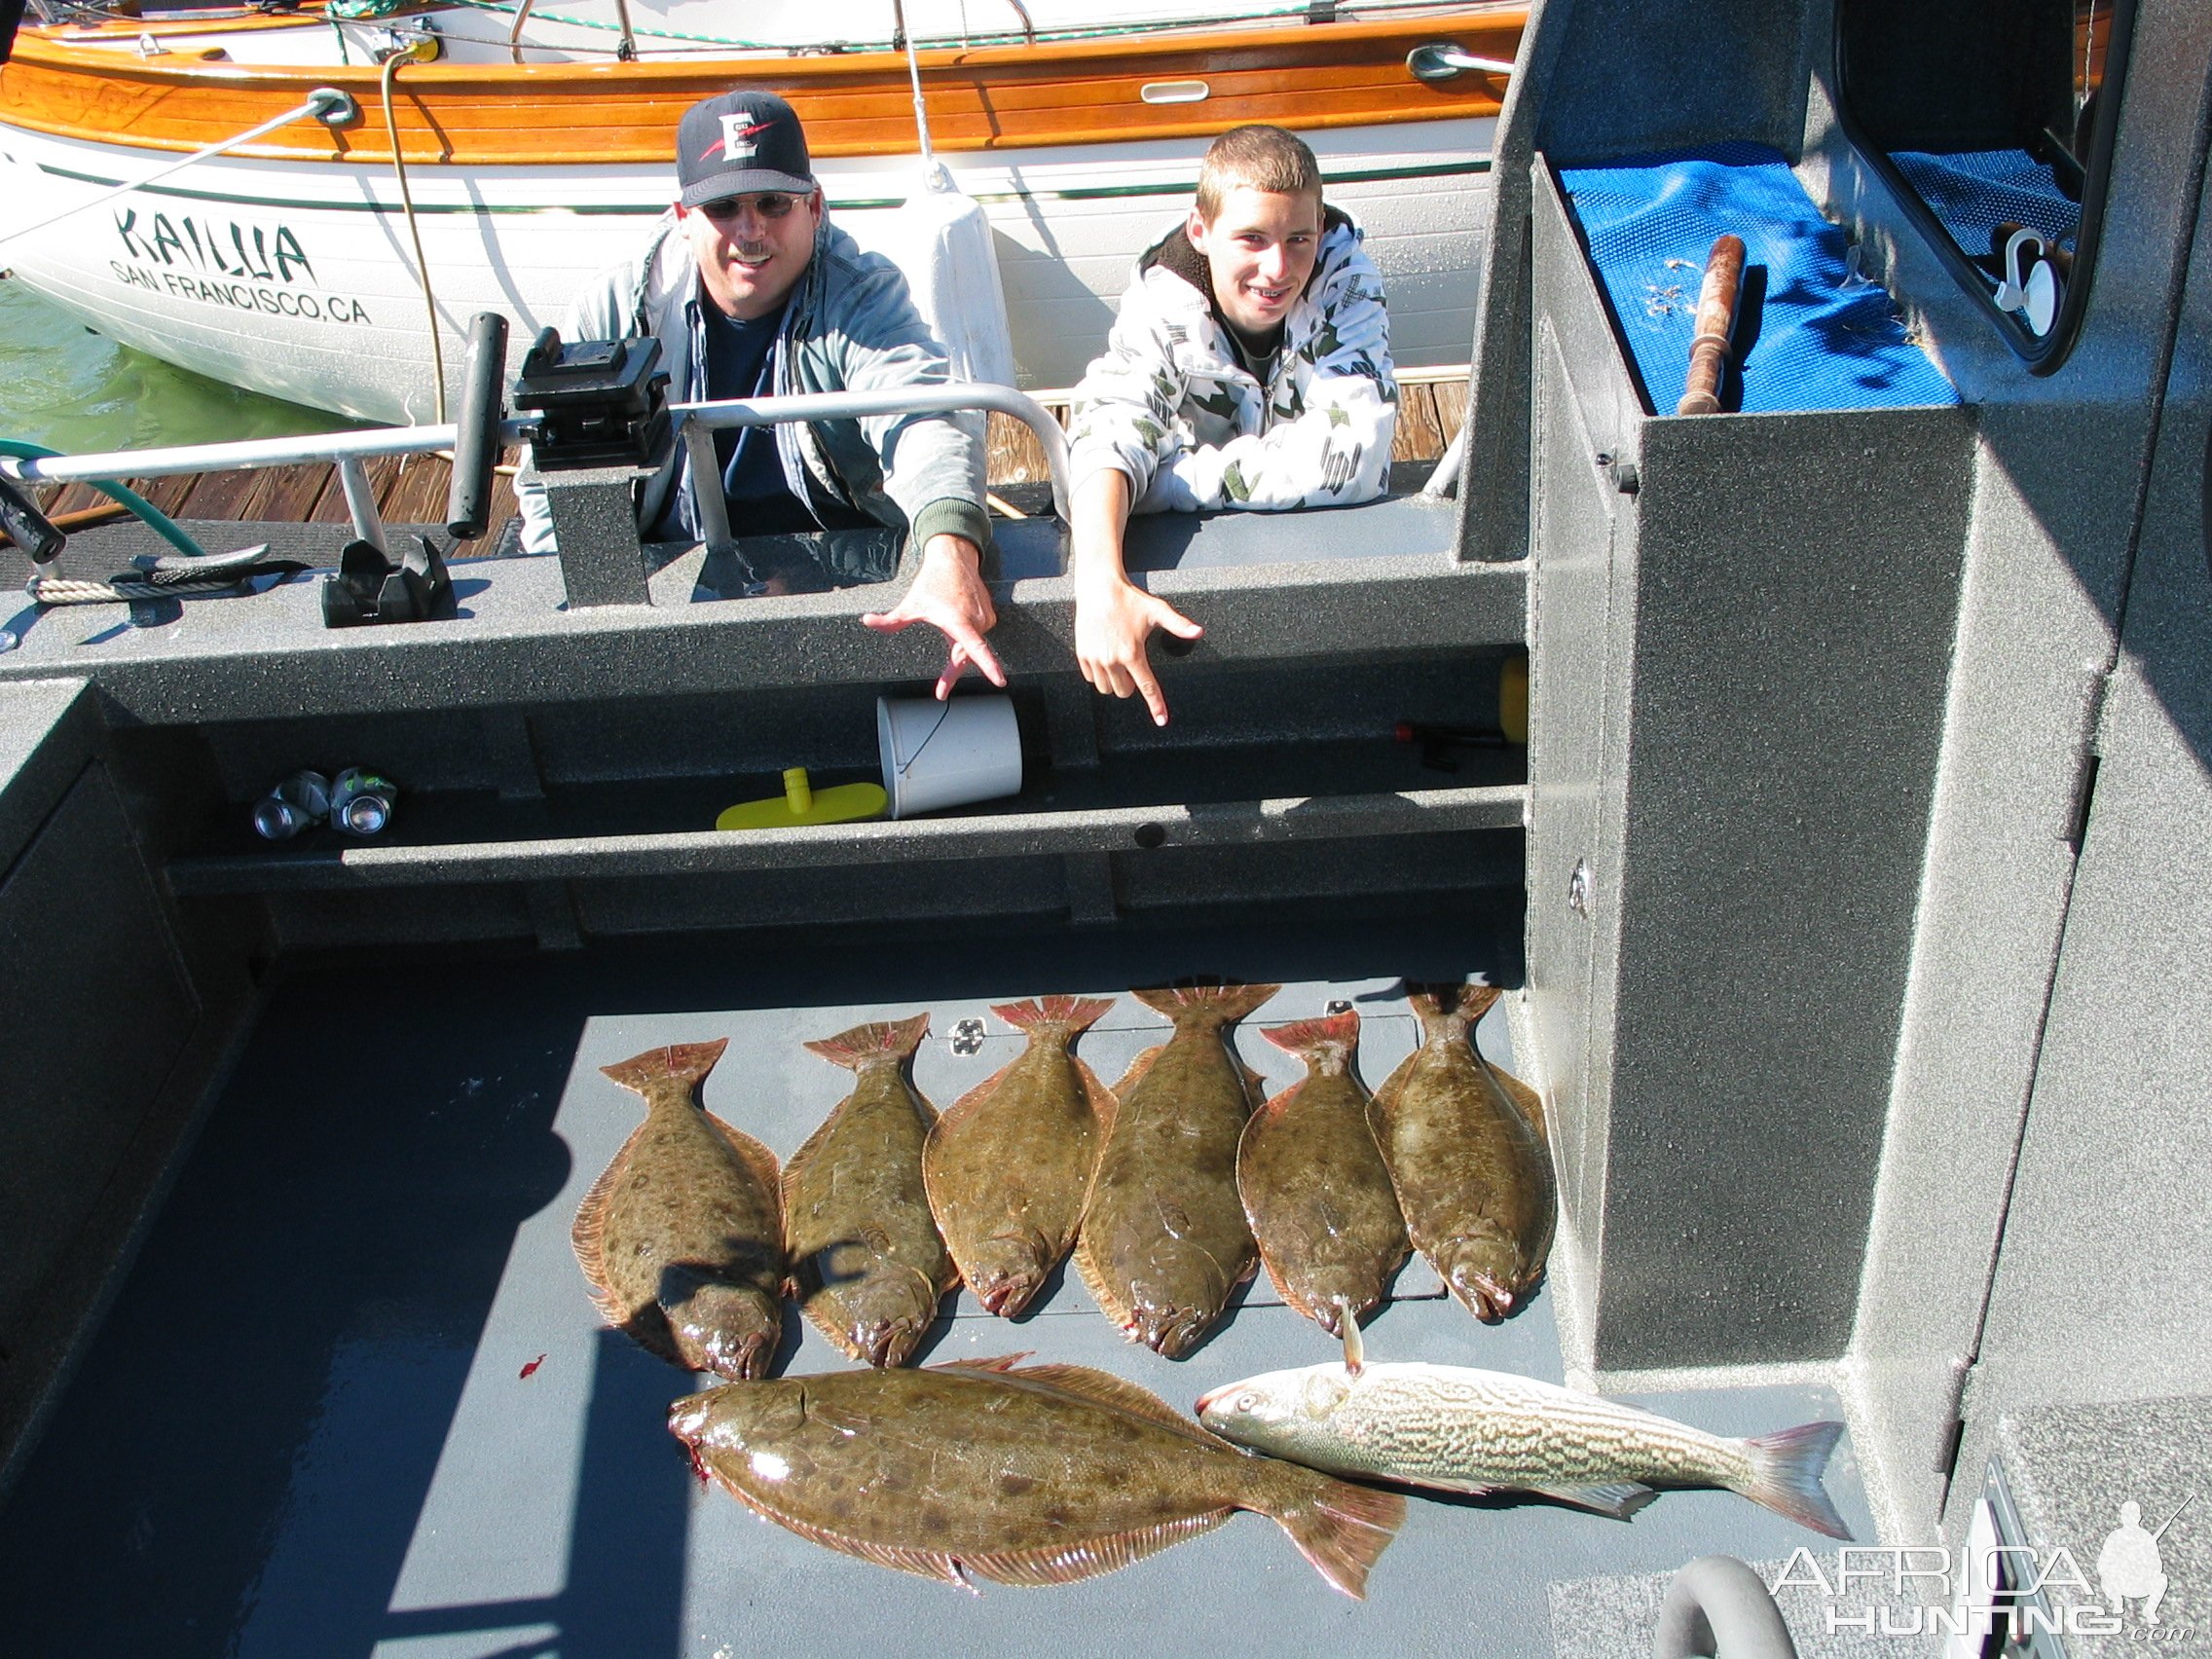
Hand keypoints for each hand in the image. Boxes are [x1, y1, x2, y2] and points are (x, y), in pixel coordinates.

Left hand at [861, 533, 1004, 698]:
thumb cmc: (934, 581)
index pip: (975, 648)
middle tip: (941, 689)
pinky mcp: (989, 616)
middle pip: (966, 656)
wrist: (954, 559)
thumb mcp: (911, 604)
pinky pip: (977, 635)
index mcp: (958, 620)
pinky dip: (967, 637)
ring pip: (972, 646)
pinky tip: (957, 621)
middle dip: (952, 672)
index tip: (998, 680)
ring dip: (959, 648)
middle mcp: (976, 620)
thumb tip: (868, 621)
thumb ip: (891, 620)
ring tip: (946, 623)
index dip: (988, 665)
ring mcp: (985, 618)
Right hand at [1074, 570, 1202, 726]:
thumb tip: (1198, 632)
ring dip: (1114, 682)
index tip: (1161, 720)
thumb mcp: (1157, 611)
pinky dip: (1099, 674)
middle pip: (1124, 692)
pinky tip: (1104, 657)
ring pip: (1106, 688)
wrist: (1099, 588)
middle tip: (1132, 664)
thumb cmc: (1129, 599)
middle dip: (1131, 684)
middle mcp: (1113, 660)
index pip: (1147, 687)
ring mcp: (1095, 659)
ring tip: (1118, 662)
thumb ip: (1178, 625)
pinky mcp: (1083, 655)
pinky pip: (1091, 678)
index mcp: (1133, 653)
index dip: (1156, 705)